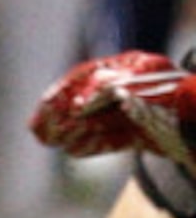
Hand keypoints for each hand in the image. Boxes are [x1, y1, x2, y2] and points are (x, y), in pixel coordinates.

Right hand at [30, 50, 195, 171]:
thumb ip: (116, 91)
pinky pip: (112, 137)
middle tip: (37, 128)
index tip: (51, 107)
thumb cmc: (184, 101)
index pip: (92, 76)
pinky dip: (93, 144)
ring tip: (48, 140)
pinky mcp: (145, 133)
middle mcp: (134, 86)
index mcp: (137, 66)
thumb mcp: (148, 90)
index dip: (68, 91)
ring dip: (71, 130)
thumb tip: (81, 103)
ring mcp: (140, 110)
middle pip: (89, 98)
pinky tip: (73, 151)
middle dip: (61, 113)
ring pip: (96, 120)